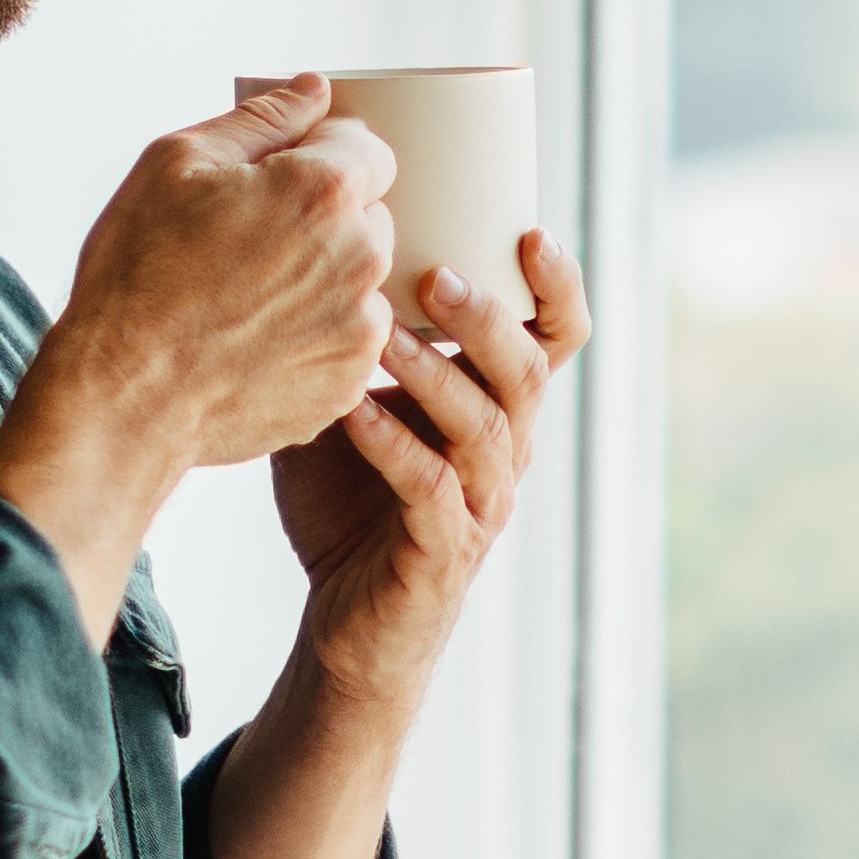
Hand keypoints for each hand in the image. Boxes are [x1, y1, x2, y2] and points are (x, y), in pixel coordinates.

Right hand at [84, 75, 404, 473]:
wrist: (122, 397)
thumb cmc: (137, 274)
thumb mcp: (176, 164)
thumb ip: (261, 120)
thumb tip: (314, 90)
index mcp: (324, 191)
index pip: (368, 149)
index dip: (323, 156)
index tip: (283, 179)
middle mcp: (360, 257)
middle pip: (370, 216)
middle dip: (325, 219)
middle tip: (251, 243)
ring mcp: (361, 328)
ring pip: (361, 281)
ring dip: (323, 279)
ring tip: (247, 298)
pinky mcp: (350, 383)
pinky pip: (348, 340)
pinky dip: (315, 335)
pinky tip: (256, 341)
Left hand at [266, 227, 591, 720]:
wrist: (351, 628)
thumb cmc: (350, 507)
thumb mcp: (354, 407)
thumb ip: (348, 342)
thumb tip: (299, 251)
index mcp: (498, 410)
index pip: (557, 340)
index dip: (559, 288)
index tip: (529, 231)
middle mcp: (505, 453)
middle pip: (527, 373)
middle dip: (486, 318)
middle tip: (437, 273)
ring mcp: (480, 505)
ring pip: (485, 427)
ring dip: (435, 373)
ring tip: (387, 334)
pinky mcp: (441, 551)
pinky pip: (430, 488)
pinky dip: (391, 442)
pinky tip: (353, 409)